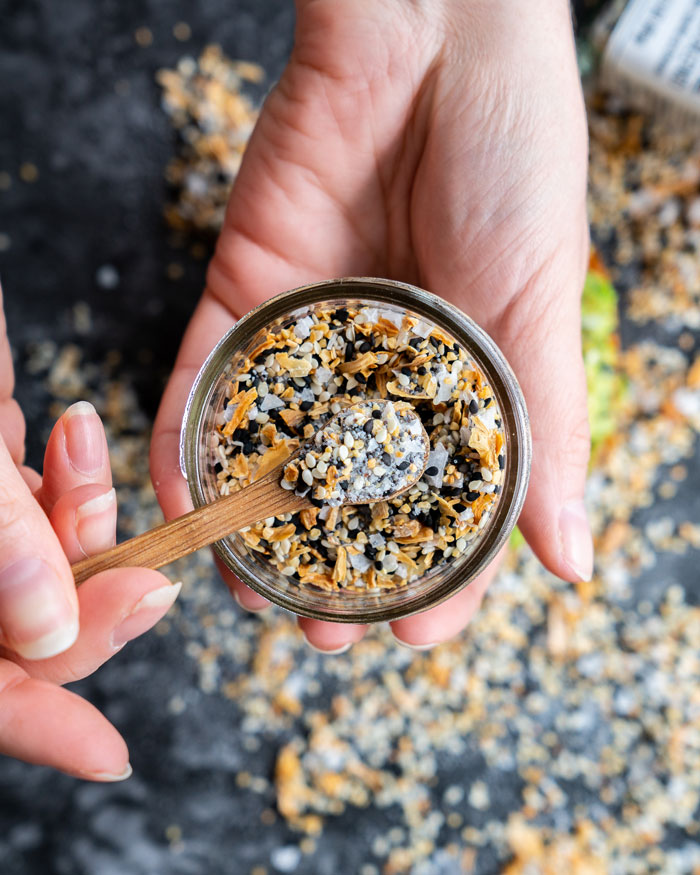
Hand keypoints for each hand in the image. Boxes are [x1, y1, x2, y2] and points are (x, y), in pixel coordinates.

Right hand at [0, 287, 179, 777]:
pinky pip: (44, 505)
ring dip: (82, 527)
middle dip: (88, 606)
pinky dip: (68, 480)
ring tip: (75, 455)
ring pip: (47, 570)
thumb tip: (48, 634)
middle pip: (22, 633)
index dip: (31, 724)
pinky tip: (66, 435)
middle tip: (146, 587)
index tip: (109, 755)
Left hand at [152, 0, 590, 649]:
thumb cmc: (513, 161)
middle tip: (322, 629)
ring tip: (250, 590)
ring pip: (269, 451)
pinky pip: (206, 375)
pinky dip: (189, 436)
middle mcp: (381, 372)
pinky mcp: (246, 291)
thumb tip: (568, 560)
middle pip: (348, 495)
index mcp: (462, 383)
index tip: (413, 631)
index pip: (444, 506)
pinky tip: (188, 499)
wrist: (431, 34)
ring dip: (255, 527)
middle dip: (333, 570)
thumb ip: (545, 435)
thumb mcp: (540, 308)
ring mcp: (310, 338)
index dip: (433, 577)